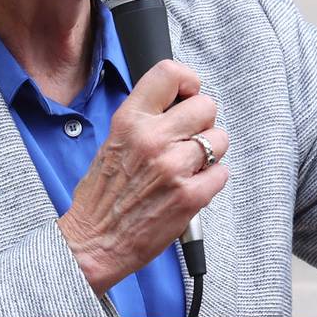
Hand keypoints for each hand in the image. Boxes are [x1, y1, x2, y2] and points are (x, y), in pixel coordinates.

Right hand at [57, 59, 229, 292]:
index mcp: (130, 121)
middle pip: (206, 106)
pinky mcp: (190, 196)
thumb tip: (177, 104)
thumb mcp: (113, 142)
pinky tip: (190, 187)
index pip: (170, 74)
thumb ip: (144, 120)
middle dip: (202, 123)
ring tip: (189, 166)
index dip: (188, 82)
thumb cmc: (102, 197)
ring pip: (219, 139)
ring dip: (210, 153)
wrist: (94, 242)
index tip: (188, 95)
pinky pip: (222, 173)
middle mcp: (153, 139)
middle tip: (189, 139)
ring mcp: (174, 167)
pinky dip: (211, 180)